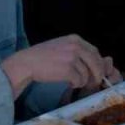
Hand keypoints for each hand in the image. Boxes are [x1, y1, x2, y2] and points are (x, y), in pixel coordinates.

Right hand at [0, 34, 118, 95]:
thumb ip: (77, 51)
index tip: (97, 72)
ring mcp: (73, 57)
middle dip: (97, 74)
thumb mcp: (62, 46)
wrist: (27, 63)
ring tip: (72, 81)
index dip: (98, 63)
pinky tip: (68, 83)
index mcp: (75, 39)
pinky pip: (80, 81)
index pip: (94, 51)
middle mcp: (76, 46)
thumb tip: (94, 64)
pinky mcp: (68, 69)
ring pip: (88, 74)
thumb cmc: (43, 57)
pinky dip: (76, 84)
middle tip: (94, 83)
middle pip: (96, 62)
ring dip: (82, 81)